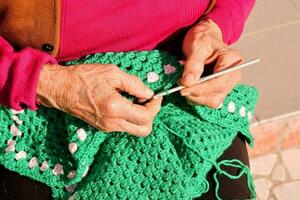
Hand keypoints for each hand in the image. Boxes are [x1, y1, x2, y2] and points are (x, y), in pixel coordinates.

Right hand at [37, 64, 161, 136]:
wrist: (60, 89)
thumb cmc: (84, 77)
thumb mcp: (112, 73)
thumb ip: (134, 84)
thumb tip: (149, 92)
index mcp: (115, 108)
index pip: (146, 116)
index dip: (155, 106)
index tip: (155, 95)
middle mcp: (112, 122)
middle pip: (144, 130)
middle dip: (151, 115)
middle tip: (147, 100)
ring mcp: (107, 127)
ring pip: (135, 130)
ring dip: (141, 117)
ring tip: (135, 99)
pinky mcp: (103, 127)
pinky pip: (124, 127)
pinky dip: (131, 117)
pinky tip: (125, 103)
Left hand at [180, 18, 242, 107]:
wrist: (203, 39)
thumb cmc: (202, 39)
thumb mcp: (196, 46)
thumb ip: (193, 64)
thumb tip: (187, 82)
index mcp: (233, 61)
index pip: (220, 83)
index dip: (201, 89)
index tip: (183, 88)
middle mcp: (233, 75)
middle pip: (217, 95)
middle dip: (197, 94)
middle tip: (180, 87)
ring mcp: (227, 84)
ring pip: (213, 101)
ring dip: (195, 98)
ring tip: (183, 85)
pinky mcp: (219, 90)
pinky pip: (208, 100)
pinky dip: (196, 98)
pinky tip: (189, 87)